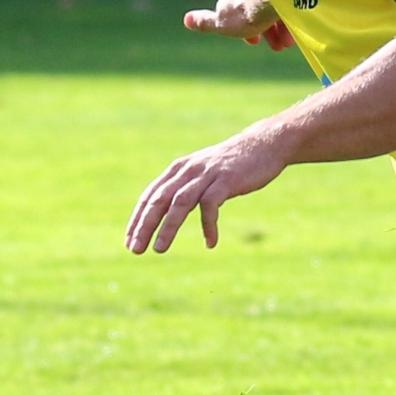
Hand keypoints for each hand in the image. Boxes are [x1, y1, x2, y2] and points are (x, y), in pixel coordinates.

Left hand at [126, 128, 289, 253]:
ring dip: (168, 228)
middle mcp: (187, 171)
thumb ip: (187, 186)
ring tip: (159, 249)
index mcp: (178, 170)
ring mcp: (206, 175)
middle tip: (135, 249)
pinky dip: (208, 225)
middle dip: (145, 226)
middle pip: (159, 201)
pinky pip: (210, 205)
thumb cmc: (234, 163)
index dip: (138, 219)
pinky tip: (210, 243)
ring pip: (179, 203)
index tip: (130, 241)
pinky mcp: (225, 180)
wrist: (264, 145)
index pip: (150, 197)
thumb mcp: (204, 172)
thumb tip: (171, 209)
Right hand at [185, 0, 293, 50]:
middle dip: (267, 31)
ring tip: (289, 43)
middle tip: (278, 46)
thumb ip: (205, 22)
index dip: (243, 29)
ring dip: (281, 27)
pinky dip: (294, 17)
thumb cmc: (246, 12)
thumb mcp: (223, 23)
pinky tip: (301, 29)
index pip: (235, 13)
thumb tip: (186, 20)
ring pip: (275, 8)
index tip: (253, 43)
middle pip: (258, 11)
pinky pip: (290, 2)